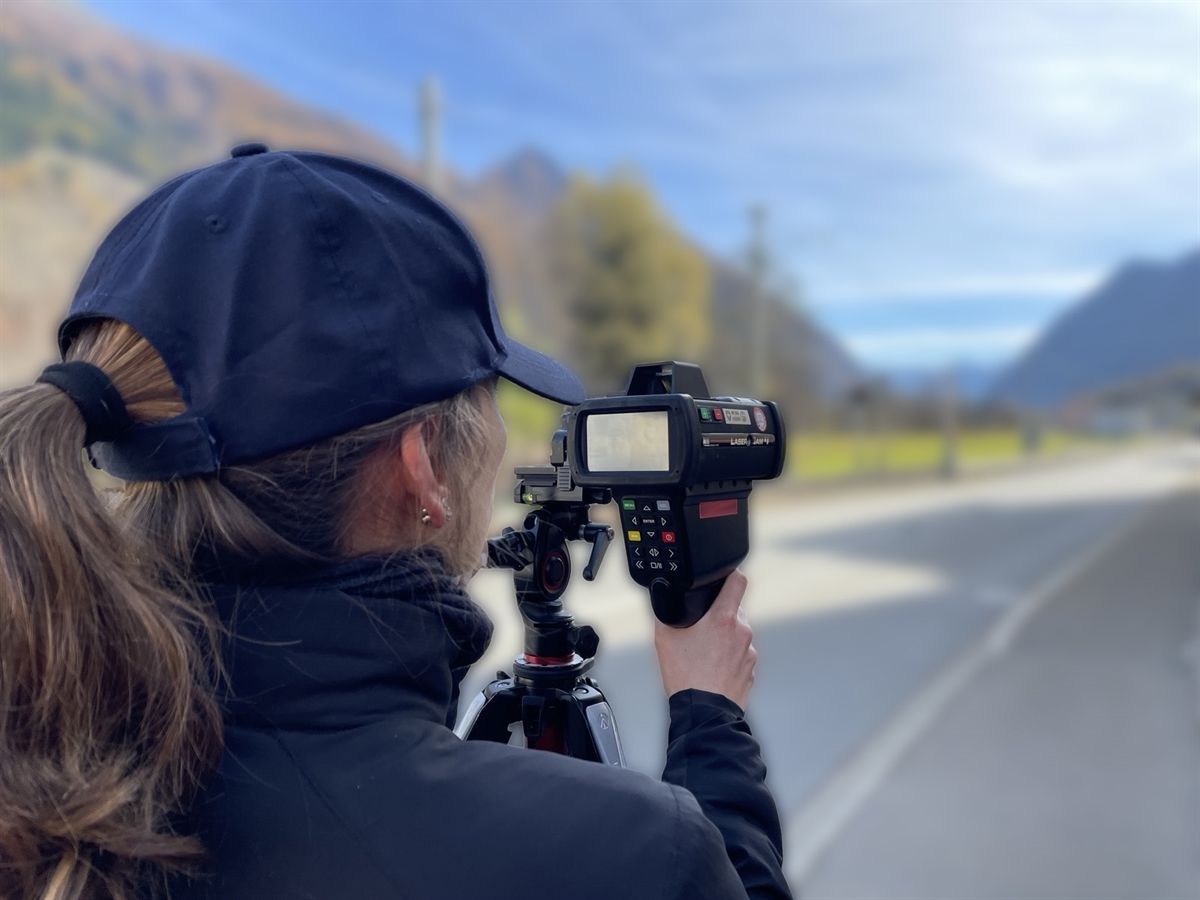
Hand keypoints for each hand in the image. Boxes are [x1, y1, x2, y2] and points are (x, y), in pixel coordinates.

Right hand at [653, 571, 755, 711]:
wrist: (703, 712)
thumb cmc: (687, 678)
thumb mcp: (665, 639)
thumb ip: (667, 614)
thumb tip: (666, 602)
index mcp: (723, 619)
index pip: (738, 580)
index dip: (730, 574)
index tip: (723, 578)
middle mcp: (742, 632)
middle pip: (735, 608)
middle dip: (720, 613)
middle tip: (703, 626)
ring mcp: (749, 651)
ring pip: (738, 631)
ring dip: (725, 635)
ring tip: (705, 651)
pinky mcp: (751, 668)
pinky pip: (741, 652)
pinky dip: (730, 654)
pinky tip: (713, 665)